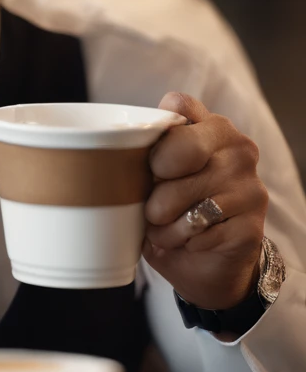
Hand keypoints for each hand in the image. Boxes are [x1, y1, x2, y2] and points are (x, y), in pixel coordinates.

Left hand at [143, 92, 267, 309]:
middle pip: (179, 150)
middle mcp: (238, 147)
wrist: (208, 266)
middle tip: (155, 205)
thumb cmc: (174, 213)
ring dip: (163, 225)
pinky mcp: (252, 223)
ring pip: (182, 198)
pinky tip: (191, 243)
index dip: (155, 135)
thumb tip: (119, 155)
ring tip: (169, 229)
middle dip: (156, 185)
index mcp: (211, 127)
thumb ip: (146, 155)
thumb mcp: (155, 180)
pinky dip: (181, 243)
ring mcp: (249, 185)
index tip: (151, 163)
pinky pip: (196, 231)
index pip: (178, 105)